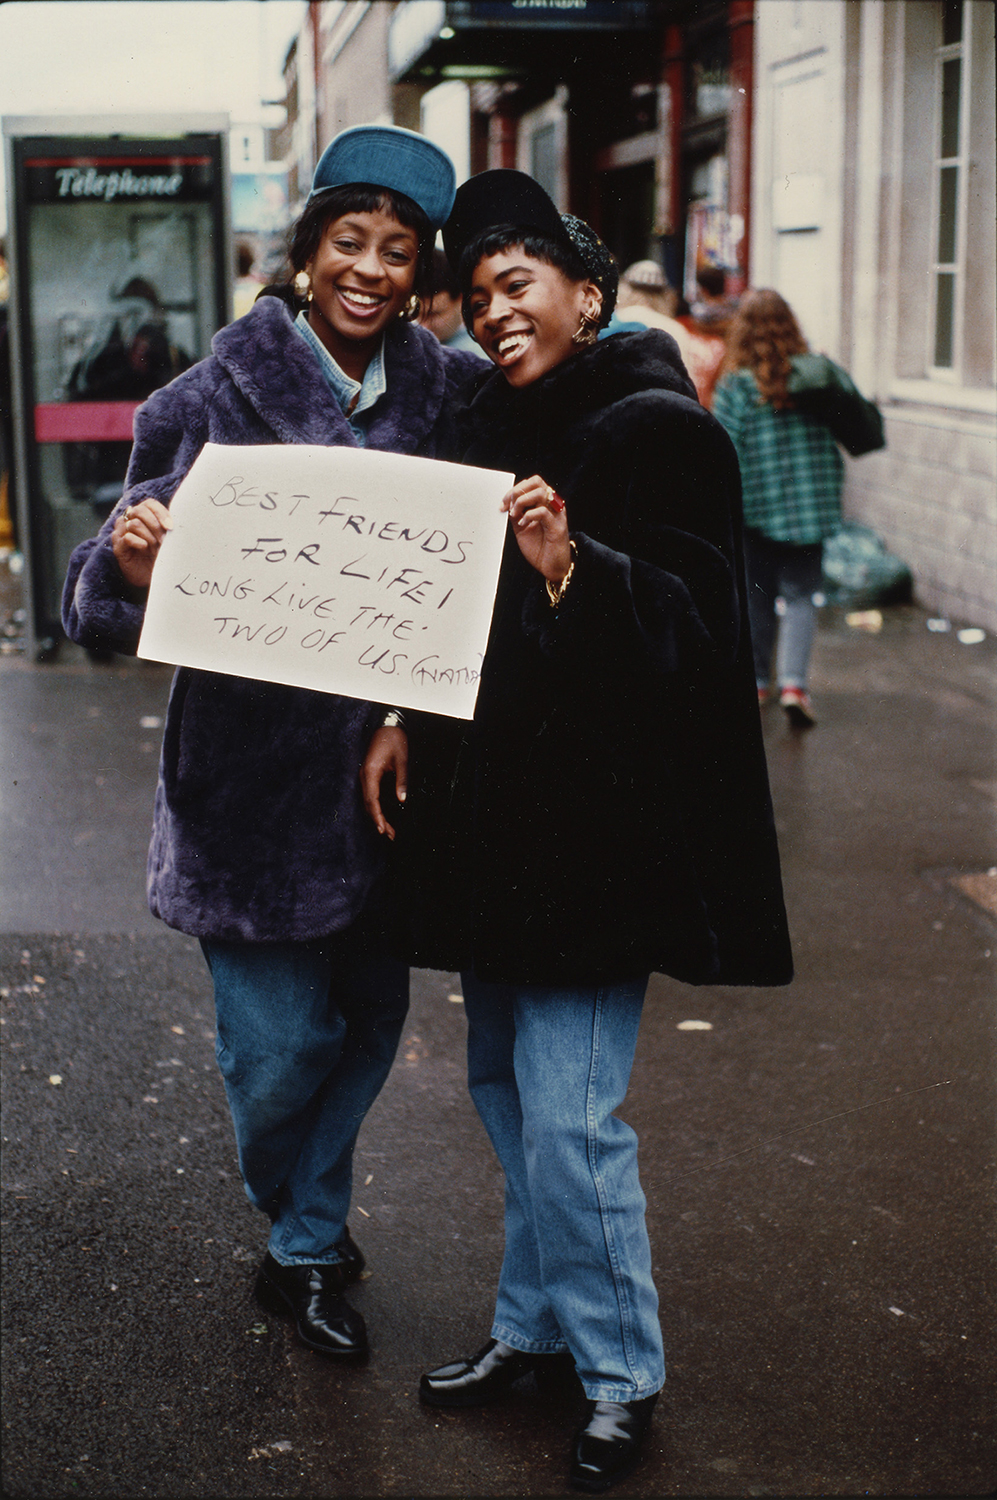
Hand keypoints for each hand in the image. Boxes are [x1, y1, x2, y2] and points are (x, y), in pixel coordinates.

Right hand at [112, 499, 172, 589]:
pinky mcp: (117, 546)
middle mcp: (129, 519)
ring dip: (149, 536)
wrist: (150, 575)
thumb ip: (168, 526)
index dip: (160, 513)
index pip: (150, 504)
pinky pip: (127, 537)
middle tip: (163, 540)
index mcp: (142, 514)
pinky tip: (144, 548)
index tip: (170, 527)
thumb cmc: (159, 554)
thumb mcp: (167, 538)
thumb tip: (180, 516)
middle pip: (140, 511)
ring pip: (134, 524)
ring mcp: (121, 532)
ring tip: (154, 548)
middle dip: (155, 526)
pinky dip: (139, 542)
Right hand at [360, 726, 407, 840]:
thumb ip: (401, 780)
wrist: (387, 726)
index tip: (382, 828)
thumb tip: (402, 800)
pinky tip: (382, 815)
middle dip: (378, 820)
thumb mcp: (402, 760)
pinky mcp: (368, 775)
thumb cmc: (394, 740)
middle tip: (389, 835)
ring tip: (388, 830)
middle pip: (369, 804)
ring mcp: (365, 775)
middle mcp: (364, 775)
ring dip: (376, 816)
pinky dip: (375, 807)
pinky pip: (370, 795)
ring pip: (368, 801)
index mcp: (371, 772)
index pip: (372, 799)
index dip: (377, 816)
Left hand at [501, 475, 570, 581]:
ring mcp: (557, 515)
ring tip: (514, 515)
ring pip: (540, 493)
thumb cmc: (539, 548)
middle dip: (517, 491)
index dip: (515, 489)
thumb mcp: (522, 528)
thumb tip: (506, 503)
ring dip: (522, 501)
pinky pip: (542, 512)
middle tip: (508, 506)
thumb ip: (516, 514)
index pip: (532, 483)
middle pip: (536, 482)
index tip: (503, 503)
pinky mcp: (557, 527)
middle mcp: (553, 505)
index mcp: (545, 503)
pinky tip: (522, 524)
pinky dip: (528, 515)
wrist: (551, 567)